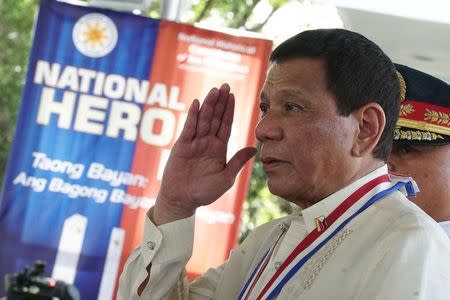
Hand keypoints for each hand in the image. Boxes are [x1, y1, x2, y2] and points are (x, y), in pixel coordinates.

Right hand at [152, 84, 256, 224]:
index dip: (230, 111)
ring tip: (214, 90)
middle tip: (226, 86)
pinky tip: (197, 103)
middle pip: (215, 118)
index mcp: (219, 148)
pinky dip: (192, 116)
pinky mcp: (182, 146)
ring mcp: (194, 143)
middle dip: (221, 102)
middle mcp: (207, 142)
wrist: (182, 200)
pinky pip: (188, 128)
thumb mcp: (226, 177)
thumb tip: (255, 149)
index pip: (226, 125)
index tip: (233, 96)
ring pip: (203, 120)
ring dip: (209, 105)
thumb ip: (238, 161)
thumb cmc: (205, 192)